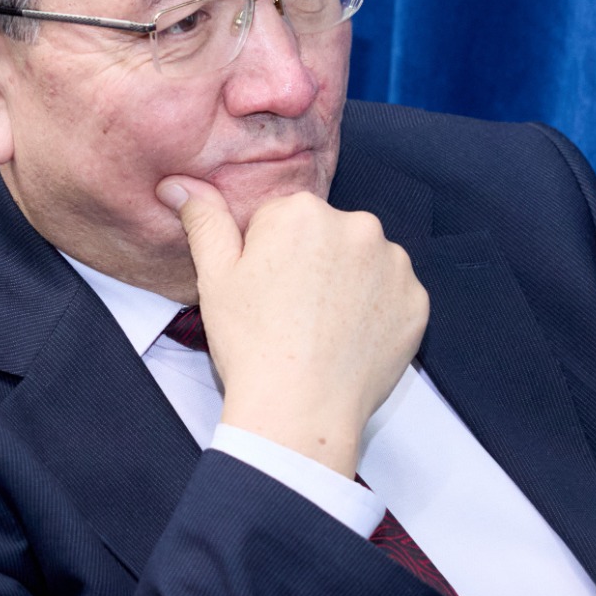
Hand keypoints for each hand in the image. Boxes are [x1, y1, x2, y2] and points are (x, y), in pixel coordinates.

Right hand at [156, 177, 428, 475]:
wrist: (300, 412)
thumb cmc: (252, 345)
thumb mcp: (215, 278)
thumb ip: (205, 221)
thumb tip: (178, 183)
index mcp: (302, 212)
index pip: (282, 219)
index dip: (267, 255)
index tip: (265, 290)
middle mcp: (357, 226)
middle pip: (327, 234)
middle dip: (311, 262)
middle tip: (290, 310)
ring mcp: (393, 264)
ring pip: (362, 262)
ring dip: (347, 283)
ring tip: (320, 327)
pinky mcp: (417, 301)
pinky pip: (392, 295)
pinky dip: (375, 311)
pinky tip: (349, 338)